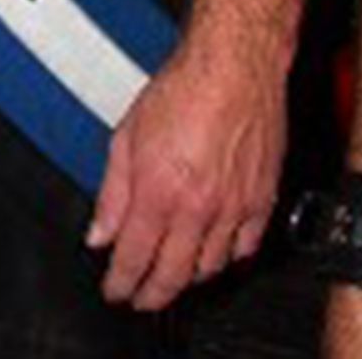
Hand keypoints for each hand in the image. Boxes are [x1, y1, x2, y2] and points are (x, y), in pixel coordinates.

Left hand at [85, 35, 285, 309]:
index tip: (115, 290)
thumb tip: (99, 232)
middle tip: (140, 297)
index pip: (134, 259)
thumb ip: (113, 192)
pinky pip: (245, 248)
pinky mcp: (261, 200)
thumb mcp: (127, 135)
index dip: (121, 283)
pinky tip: (216, 253)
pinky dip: (229, 258)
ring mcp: (233, 207)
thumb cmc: (184, 87)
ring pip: (209, 268)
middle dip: (151, 294)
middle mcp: (196, 207)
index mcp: (158, 192)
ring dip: (188, 277)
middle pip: (172, 275)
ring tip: (174, 274)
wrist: (234, 65)